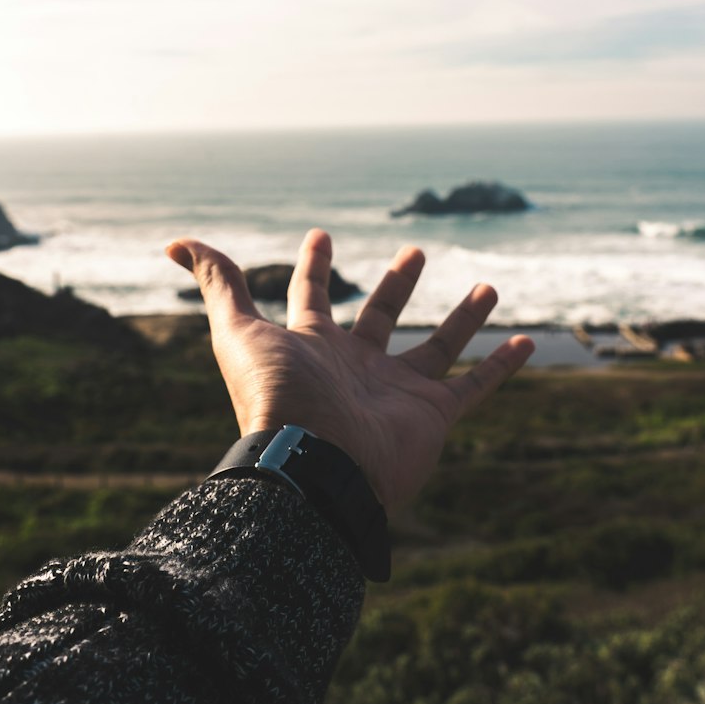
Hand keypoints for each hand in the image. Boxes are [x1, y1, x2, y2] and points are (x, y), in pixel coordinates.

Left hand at [166, 229, 533, 512]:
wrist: (315, 468)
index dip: (313, 265)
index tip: (320, 235)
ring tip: (489, 286)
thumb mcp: (237, 332)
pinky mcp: (431, 416)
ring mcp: (396, 391)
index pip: (312, 296)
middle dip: (396, 285)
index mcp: (311, 345)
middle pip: (379, 316)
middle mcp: (355, 366)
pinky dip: (501, 366)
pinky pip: (473, 387)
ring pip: (437, 346)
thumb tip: (176, 241)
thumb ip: (217, 284)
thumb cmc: (276, 398)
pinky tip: (528, 341)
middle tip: (414, 252)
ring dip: (463, 317)